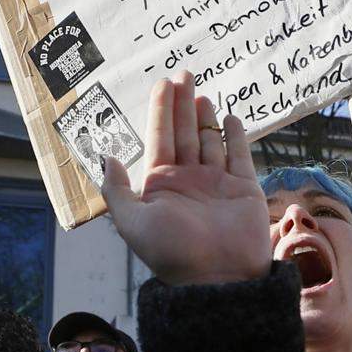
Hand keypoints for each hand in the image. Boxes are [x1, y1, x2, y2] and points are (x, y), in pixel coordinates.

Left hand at [102, 72, 268, 287]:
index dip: (161, 110)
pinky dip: (235, 136)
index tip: (162, 84)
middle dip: (182, 104)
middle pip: (184, 132)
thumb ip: (117, 190)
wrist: (217, 279)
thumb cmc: (172, 252)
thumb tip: (107, 157)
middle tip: (183, 73)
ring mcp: (217, 183)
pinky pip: (239, 156)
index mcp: (161, 185)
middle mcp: (188, 180)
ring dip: (205, 117)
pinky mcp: (244, 189)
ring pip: (210, 140)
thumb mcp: (132, 223)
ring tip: (200, 94)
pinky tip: (230, 118)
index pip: (160, 138)